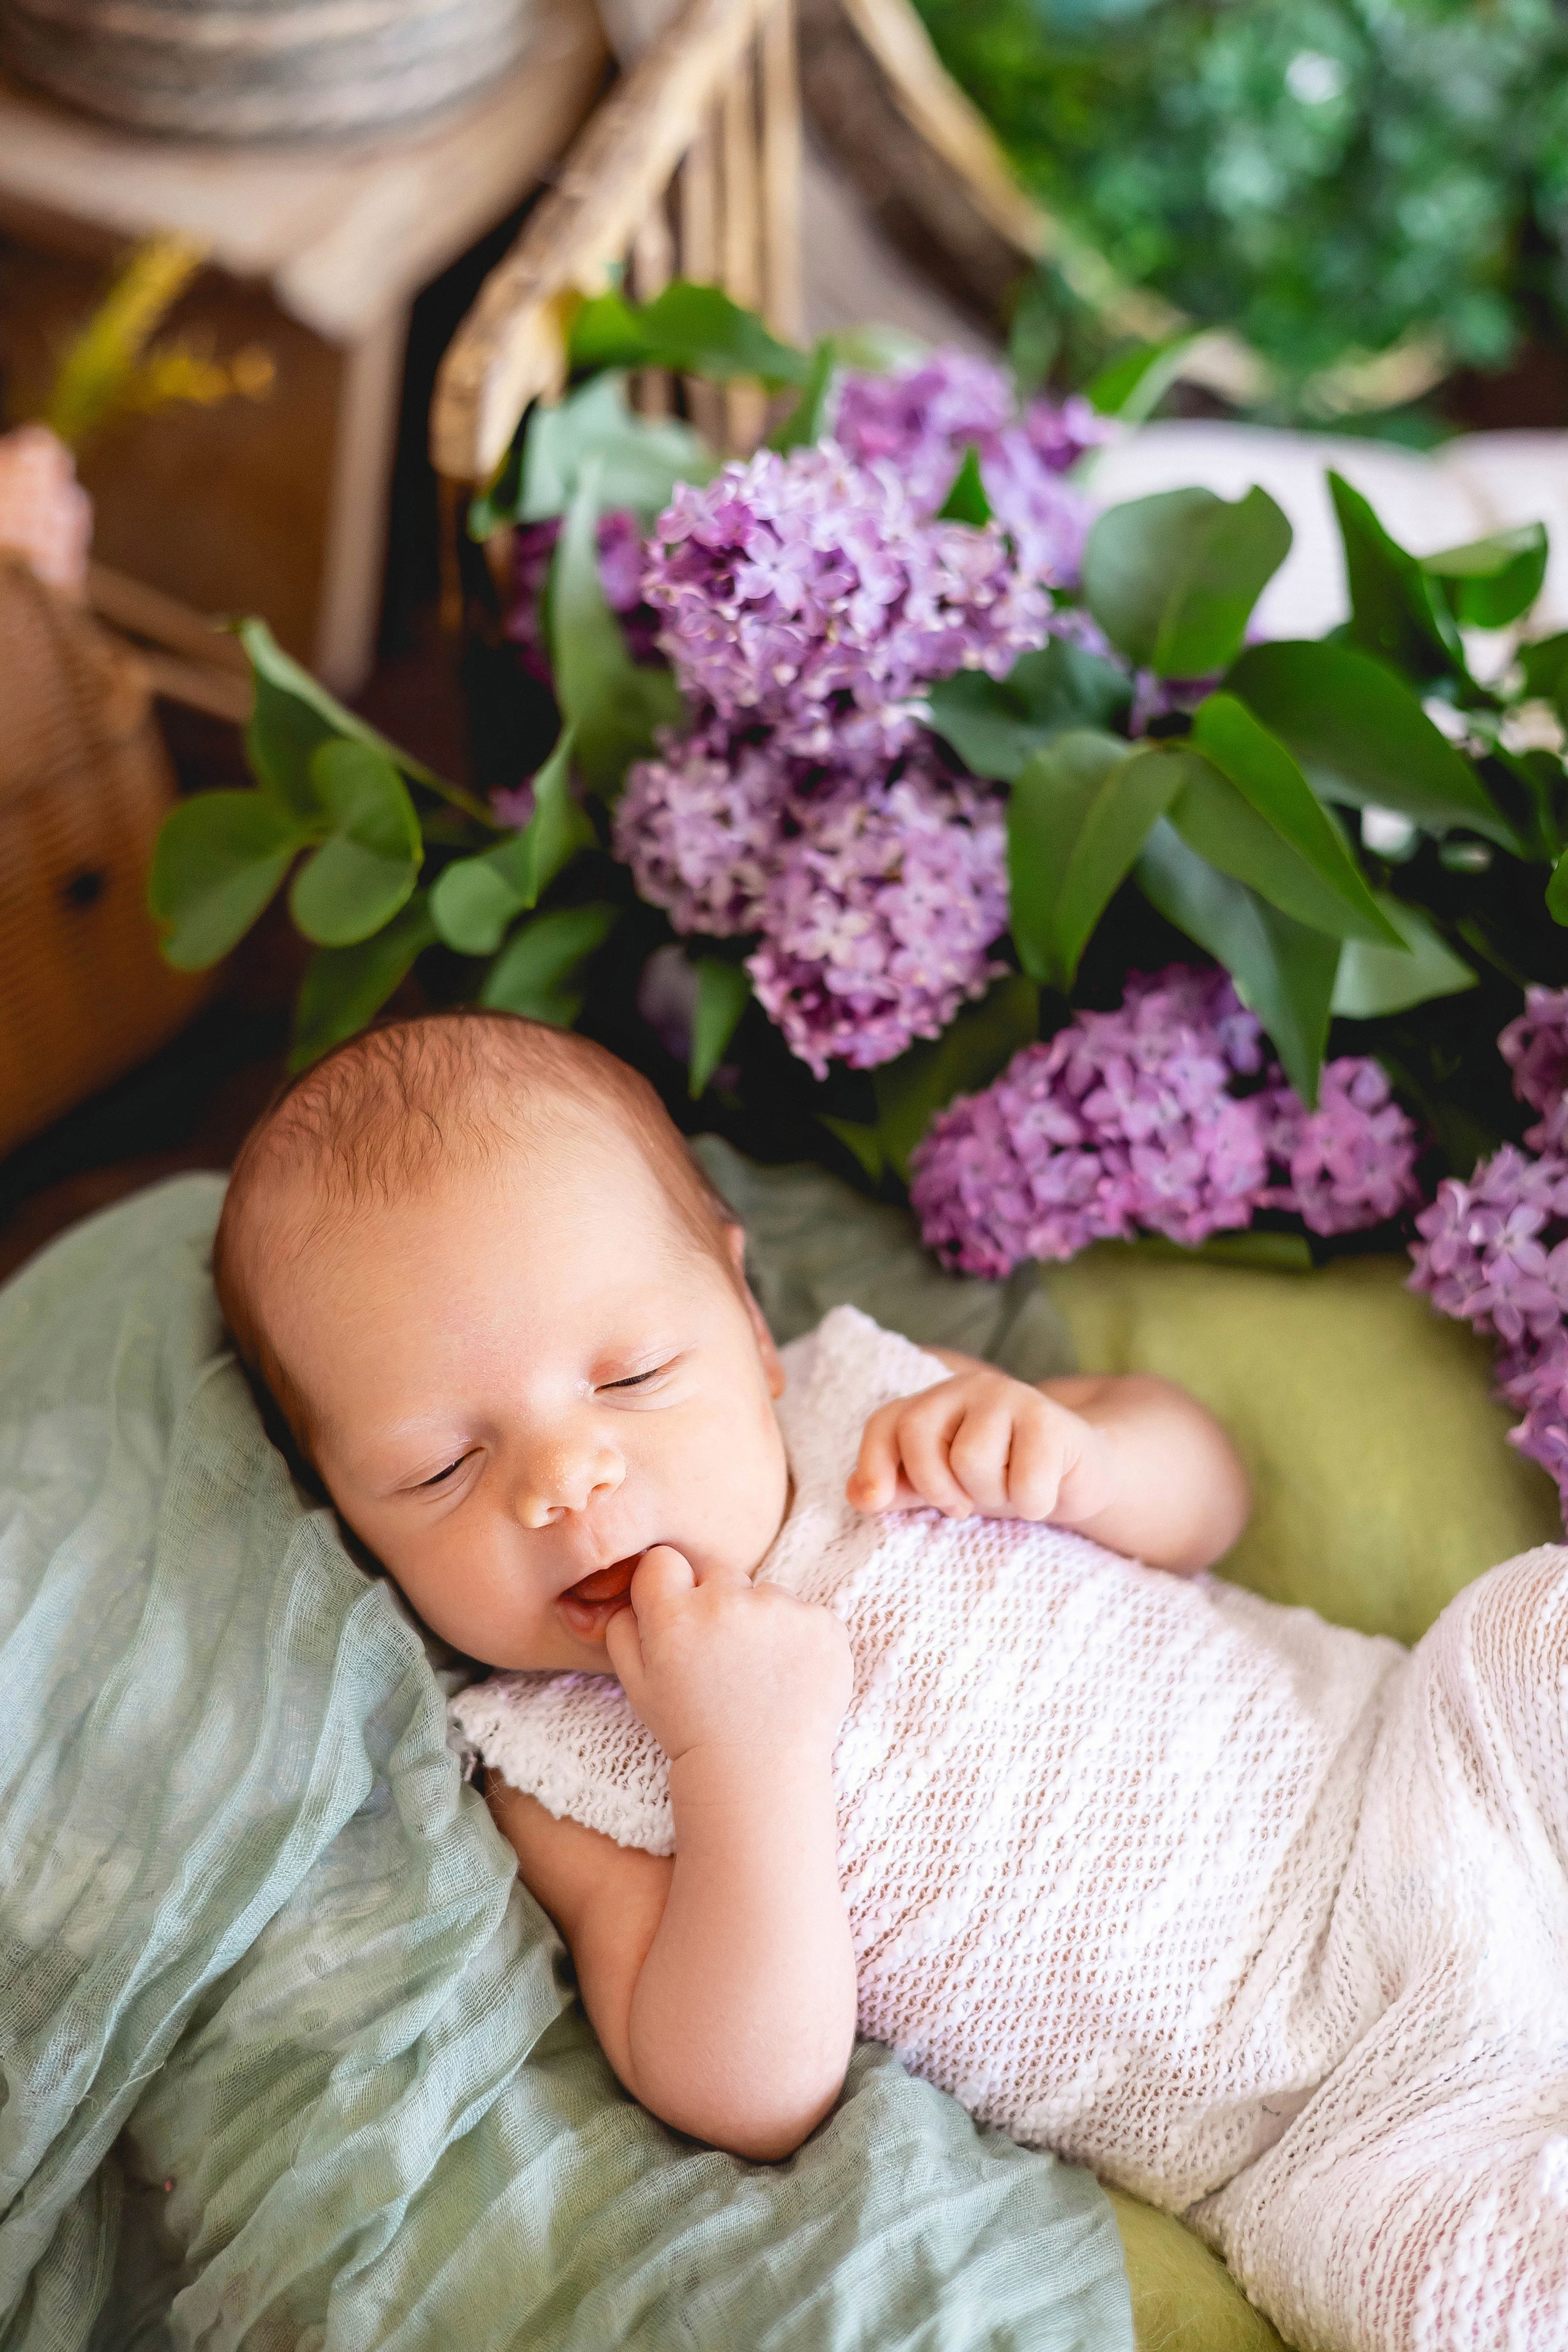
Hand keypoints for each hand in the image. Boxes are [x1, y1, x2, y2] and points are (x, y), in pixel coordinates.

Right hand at [605, 1546, 850, 1766]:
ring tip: (758, 1675)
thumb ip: (623, 1629)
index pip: (663, 1560)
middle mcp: (727, 1602)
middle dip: (717, 1603)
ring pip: (765, 1594)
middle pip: (719, 1573)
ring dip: (761, 1621)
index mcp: (674, 1615)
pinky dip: (799, 1639)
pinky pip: (804, 1614)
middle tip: (722, 1656)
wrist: (757, 1774)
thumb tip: (632, 1589)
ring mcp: (780, 1610)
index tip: (680, 1617)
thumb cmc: (691, 1730)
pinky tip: (788, 1677)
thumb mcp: (638, 1685)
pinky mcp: (822, 1624)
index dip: (669, 1586)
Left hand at [846, 1368, 1114, 1528]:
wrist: (1078, 1471)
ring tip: (1009, 1488)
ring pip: (971, 1459)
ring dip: (992, 1495)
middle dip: (936, 1487)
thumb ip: (899, 1488)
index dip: (872, 1464)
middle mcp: (966, 1388)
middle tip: (962, 1504)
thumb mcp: (943, 1487)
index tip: (877, 1503)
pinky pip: (1025, 1482)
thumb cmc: (1002, 1477)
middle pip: (919, 1436)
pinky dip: (1033, 1504)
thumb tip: (859, 1495)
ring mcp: (1011, 1395)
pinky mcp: (1051, 1418)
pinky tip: (1043, 1491)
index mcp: (932, 1403)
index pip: (884, 1423)